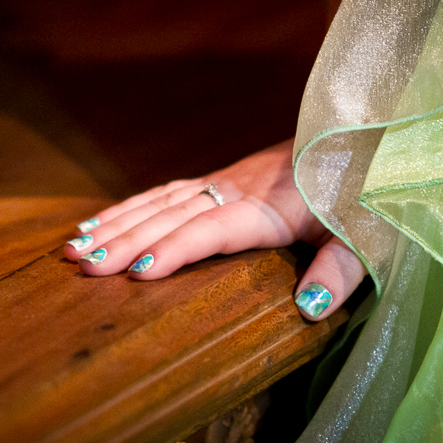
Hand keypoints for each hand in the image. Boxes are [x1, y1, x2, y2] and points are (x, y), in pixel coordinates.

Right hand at [64, 140, 365, 320]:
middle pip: (173, 215)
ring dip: (117, 223)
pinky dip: (130, 206)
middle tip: (82, 265)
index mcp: (270, 207)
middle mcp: (237, 189)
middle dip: (126, 240)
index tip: (138, 271)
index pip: (214, 230)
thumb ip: (339, 271)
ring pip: (160, 200)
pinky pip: (166, 190)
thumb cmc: (368, 193)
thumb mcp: (367, 237)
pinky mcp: (222, 177)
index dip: (177, 249)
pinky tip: (104, 220)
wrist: (363, 133)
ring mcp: (225, 180)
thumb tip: (307, 310)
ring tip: (74, 247)